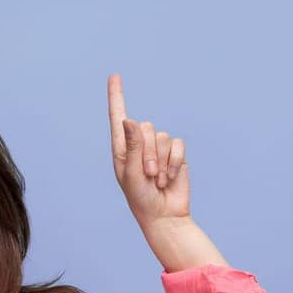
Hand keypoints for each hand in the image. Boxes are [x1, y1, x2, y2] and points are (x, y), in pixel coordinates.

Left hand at [108, 73, 189, 225]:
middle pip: (146, 127)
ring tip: (158, 180)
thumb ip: (133, 147)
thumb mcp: (132, 174)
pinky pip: (177, 144)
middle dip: (148, 153)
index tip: (114, 76)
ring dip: (161, 161)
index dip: (117, 96)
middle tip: (147, 175)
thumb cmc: (141, 199)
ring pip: (163, 137)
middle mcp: (140, 145)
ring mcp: (159, 149)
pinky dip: (174, 162)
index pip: (119, 117)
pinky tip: (170, 177)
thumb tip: (129, 120)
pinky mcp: (176, 154)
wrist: (164, 215)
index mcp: (122, 149)